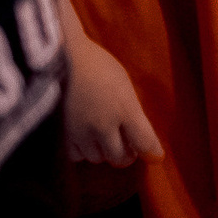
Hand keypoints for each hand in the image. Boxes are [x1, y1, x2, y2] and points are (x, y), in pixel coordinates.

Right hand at [64, 35, 162, 168]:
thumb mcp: (123, 84)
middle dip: (126, 155)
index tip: (156, 156)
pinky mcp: (62, 134)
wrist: (61, 59)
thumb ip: (132, 110)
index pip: (144, 140)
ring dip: (104, 152)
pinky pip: (76, 156)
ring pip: (98, 159)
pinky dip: (83, 151)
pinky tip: (85, 138)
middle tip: (128, 147)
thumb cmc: (98, 64)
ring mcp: (82, 132)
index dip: (151, 151)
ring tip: (105, 139)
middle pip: (119, 158)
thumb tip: (139, 133)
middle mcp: (105, 125)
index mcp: (125, 109)